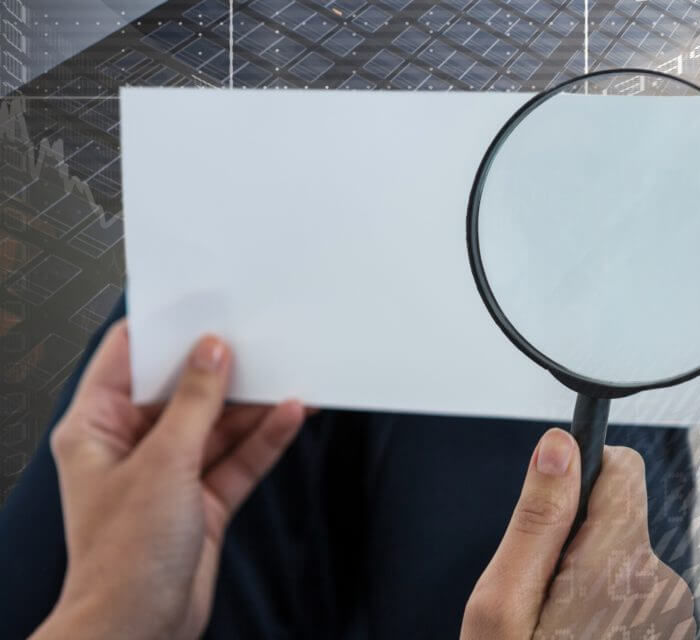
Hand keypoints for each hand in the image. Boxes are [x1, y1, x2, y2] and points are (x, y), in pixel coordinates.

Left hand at [31, 321, 306, 639]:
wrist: (139, 625)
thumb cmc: (123, 558)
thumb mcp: (163, 463)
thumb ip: (195, 404)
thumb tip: (212, 354)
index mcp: (94, 429)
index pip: (127, 360)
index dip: (165, 331)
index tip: (204, 307)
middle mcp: (130, 447)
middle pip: (181, 392)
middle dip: (221, 369)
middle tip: (259, 341)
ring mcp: (169, 475)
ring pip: (217, 425)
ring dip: (252, 405)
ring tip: (289, 377)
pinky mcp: (201, 501)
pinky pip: (238, 458)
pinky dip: (264, 438)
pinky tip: (290, 416)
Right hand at [462, 429, 695, 639]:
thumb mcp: (503, 603)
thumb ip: (536, 520)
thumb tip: (558, 445)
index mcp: (620, 566)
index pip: (622, 465)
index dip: (577, 476)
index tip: (552, 504)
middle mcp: (661, 585)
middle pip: (617, 519)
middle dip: (576, 545)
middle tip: (542, 599)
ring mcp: (672, 614)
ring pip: (623, 562)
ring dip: (593, 585)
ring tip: (560, 628)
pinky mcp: (670, 630)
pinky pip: (637, 598)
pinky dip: (609, 612)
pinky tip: (582, 638)